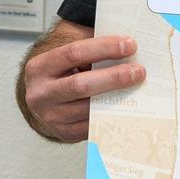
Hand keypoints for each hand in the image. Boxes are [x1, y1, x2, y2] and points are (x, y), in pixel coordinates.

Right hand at [16, 20, 144, 141]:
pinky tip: (129, 104)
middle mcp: (40, 94)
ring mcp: (51, 117)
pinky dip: (114, 113)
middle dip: (114, 77)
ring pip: (90, 108)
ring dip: (118, 97)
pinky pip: (95, 124)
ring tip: (138, 87)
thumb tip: (128, 46)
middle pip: (81, 85)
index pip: (73, 53)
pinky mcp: (65, 133)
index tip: (130, 45)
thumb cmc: (63, 73)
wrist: (44, 101)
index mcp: (40, 68)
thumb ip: (92, 49)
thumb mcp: (68, 57)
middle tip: (139, 71)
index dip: (104, 48)